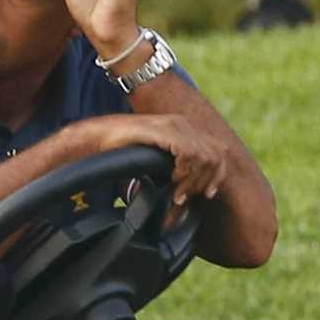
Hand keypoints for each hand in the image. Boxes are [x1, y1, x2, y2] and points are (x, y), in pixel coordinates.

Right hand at [87, 113, 227, 206]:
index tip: (206, 193)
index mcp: (185, 128)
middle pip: (217, 155)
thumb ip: (174, 162)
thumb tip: (185, 184)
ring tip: (178, 192)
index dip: (217, 175)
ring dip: (193, 180)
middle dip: (206, 180)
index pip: (218, 150)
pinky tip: (172, 179)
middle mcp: (184, 124)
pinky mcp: (163, 131)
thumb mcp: (157, 155)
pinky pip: (187, 153)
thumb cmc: (124, 148)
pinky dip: (183, 171)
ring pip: (205, 157)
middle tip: (188, 195)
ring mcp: (175, 126)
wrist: (101, 136)